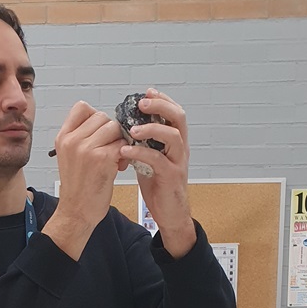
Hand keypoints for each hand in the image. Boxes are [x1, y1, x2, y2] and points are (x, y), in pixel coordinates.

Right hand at [44, 101, 129, 259]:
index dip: (95, 116)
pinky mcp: (102, 158)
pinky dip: (124, 154)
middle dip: (110, 132)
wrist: (76, 212)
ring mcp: (86, 148)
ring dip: (118, 141)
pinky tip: (118, 167)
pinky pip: (121, 144)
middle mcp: (72, 140)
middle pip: (102, 116)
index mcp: (63, 138)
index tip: (98, 132)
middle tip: (108, 150)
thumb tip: (104, 123)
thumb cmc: (77, 189)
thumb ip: (81, 138)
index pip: (82, 107)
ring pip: (114, 127)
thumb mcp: (69, 158)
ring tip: (113, 159)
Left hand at [120, 88, 195, 257]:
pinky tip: (126, 150)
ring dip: (151, 128)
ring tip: (132, 128)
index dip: (163, 101)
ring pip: (172, 136)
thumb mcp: (150, 161)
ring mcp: (178, 162)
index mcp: (175, 143)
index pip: (174, 114)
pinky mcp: (171, 176)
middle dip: (161, 106)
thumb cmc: (160, 188)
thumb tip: (126, 132)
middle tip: (142, 102)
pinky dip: (141, 152)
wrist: (170, 215)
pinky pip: (158, 159)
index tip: (147, 93)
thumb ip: (144, 146)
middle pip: (178, 117)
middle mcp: (180, 149)